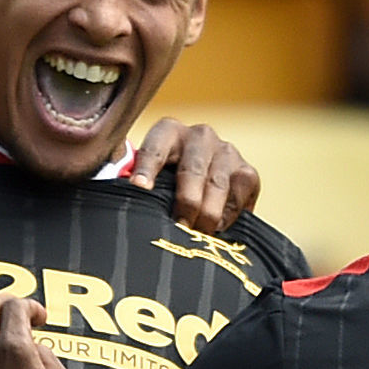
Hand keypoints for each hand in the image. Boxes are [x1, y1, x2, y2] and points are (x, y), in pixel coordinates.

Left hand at [130, 119, 260, 234]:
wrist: (196, 185)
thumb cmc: (162, 183)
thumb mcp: (142, 177)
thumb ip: (129, 180)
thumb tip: (121, 190)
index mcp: (168, 131)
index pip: (155, 148)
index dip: (146, 168)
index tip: (139, 187)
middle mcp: (200, 136)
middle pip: (193, 170)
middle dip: (186, 202)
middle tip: (179, 227)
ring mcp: (227, 152)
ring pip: (218, 185)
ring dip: (207, 215)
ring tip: (197, 236)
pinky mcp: (247, 172)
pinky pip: (240, 196)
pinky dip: (228, 217)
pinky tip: (216, 229)